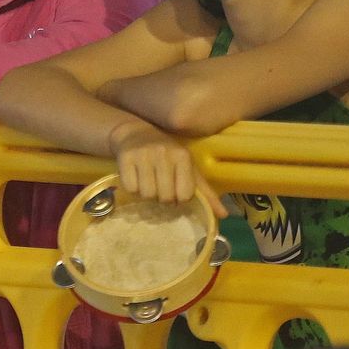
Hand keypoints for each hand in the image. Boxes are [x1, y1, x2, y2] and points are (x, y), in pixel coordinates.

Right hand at [108, 119, 224, 214]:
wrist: (135, 134)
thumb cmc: (167, 156)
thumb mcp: (188, 169)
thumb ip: (205, 193)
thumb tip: (224, 215)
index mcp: (182, 157)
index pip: (184, 195)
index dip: (179, 199)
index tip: (175, 192)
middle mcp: (163, 154)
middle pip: (165, 197)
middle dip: (162, 199)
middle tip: (160, 190)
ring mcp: (143, 155)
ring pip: (146, 194)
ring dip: (147, 195)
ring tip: (148, 184)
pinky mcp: (125, 158)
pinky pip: (130, 188)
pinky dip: (132, 189)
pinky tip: (135, 179)